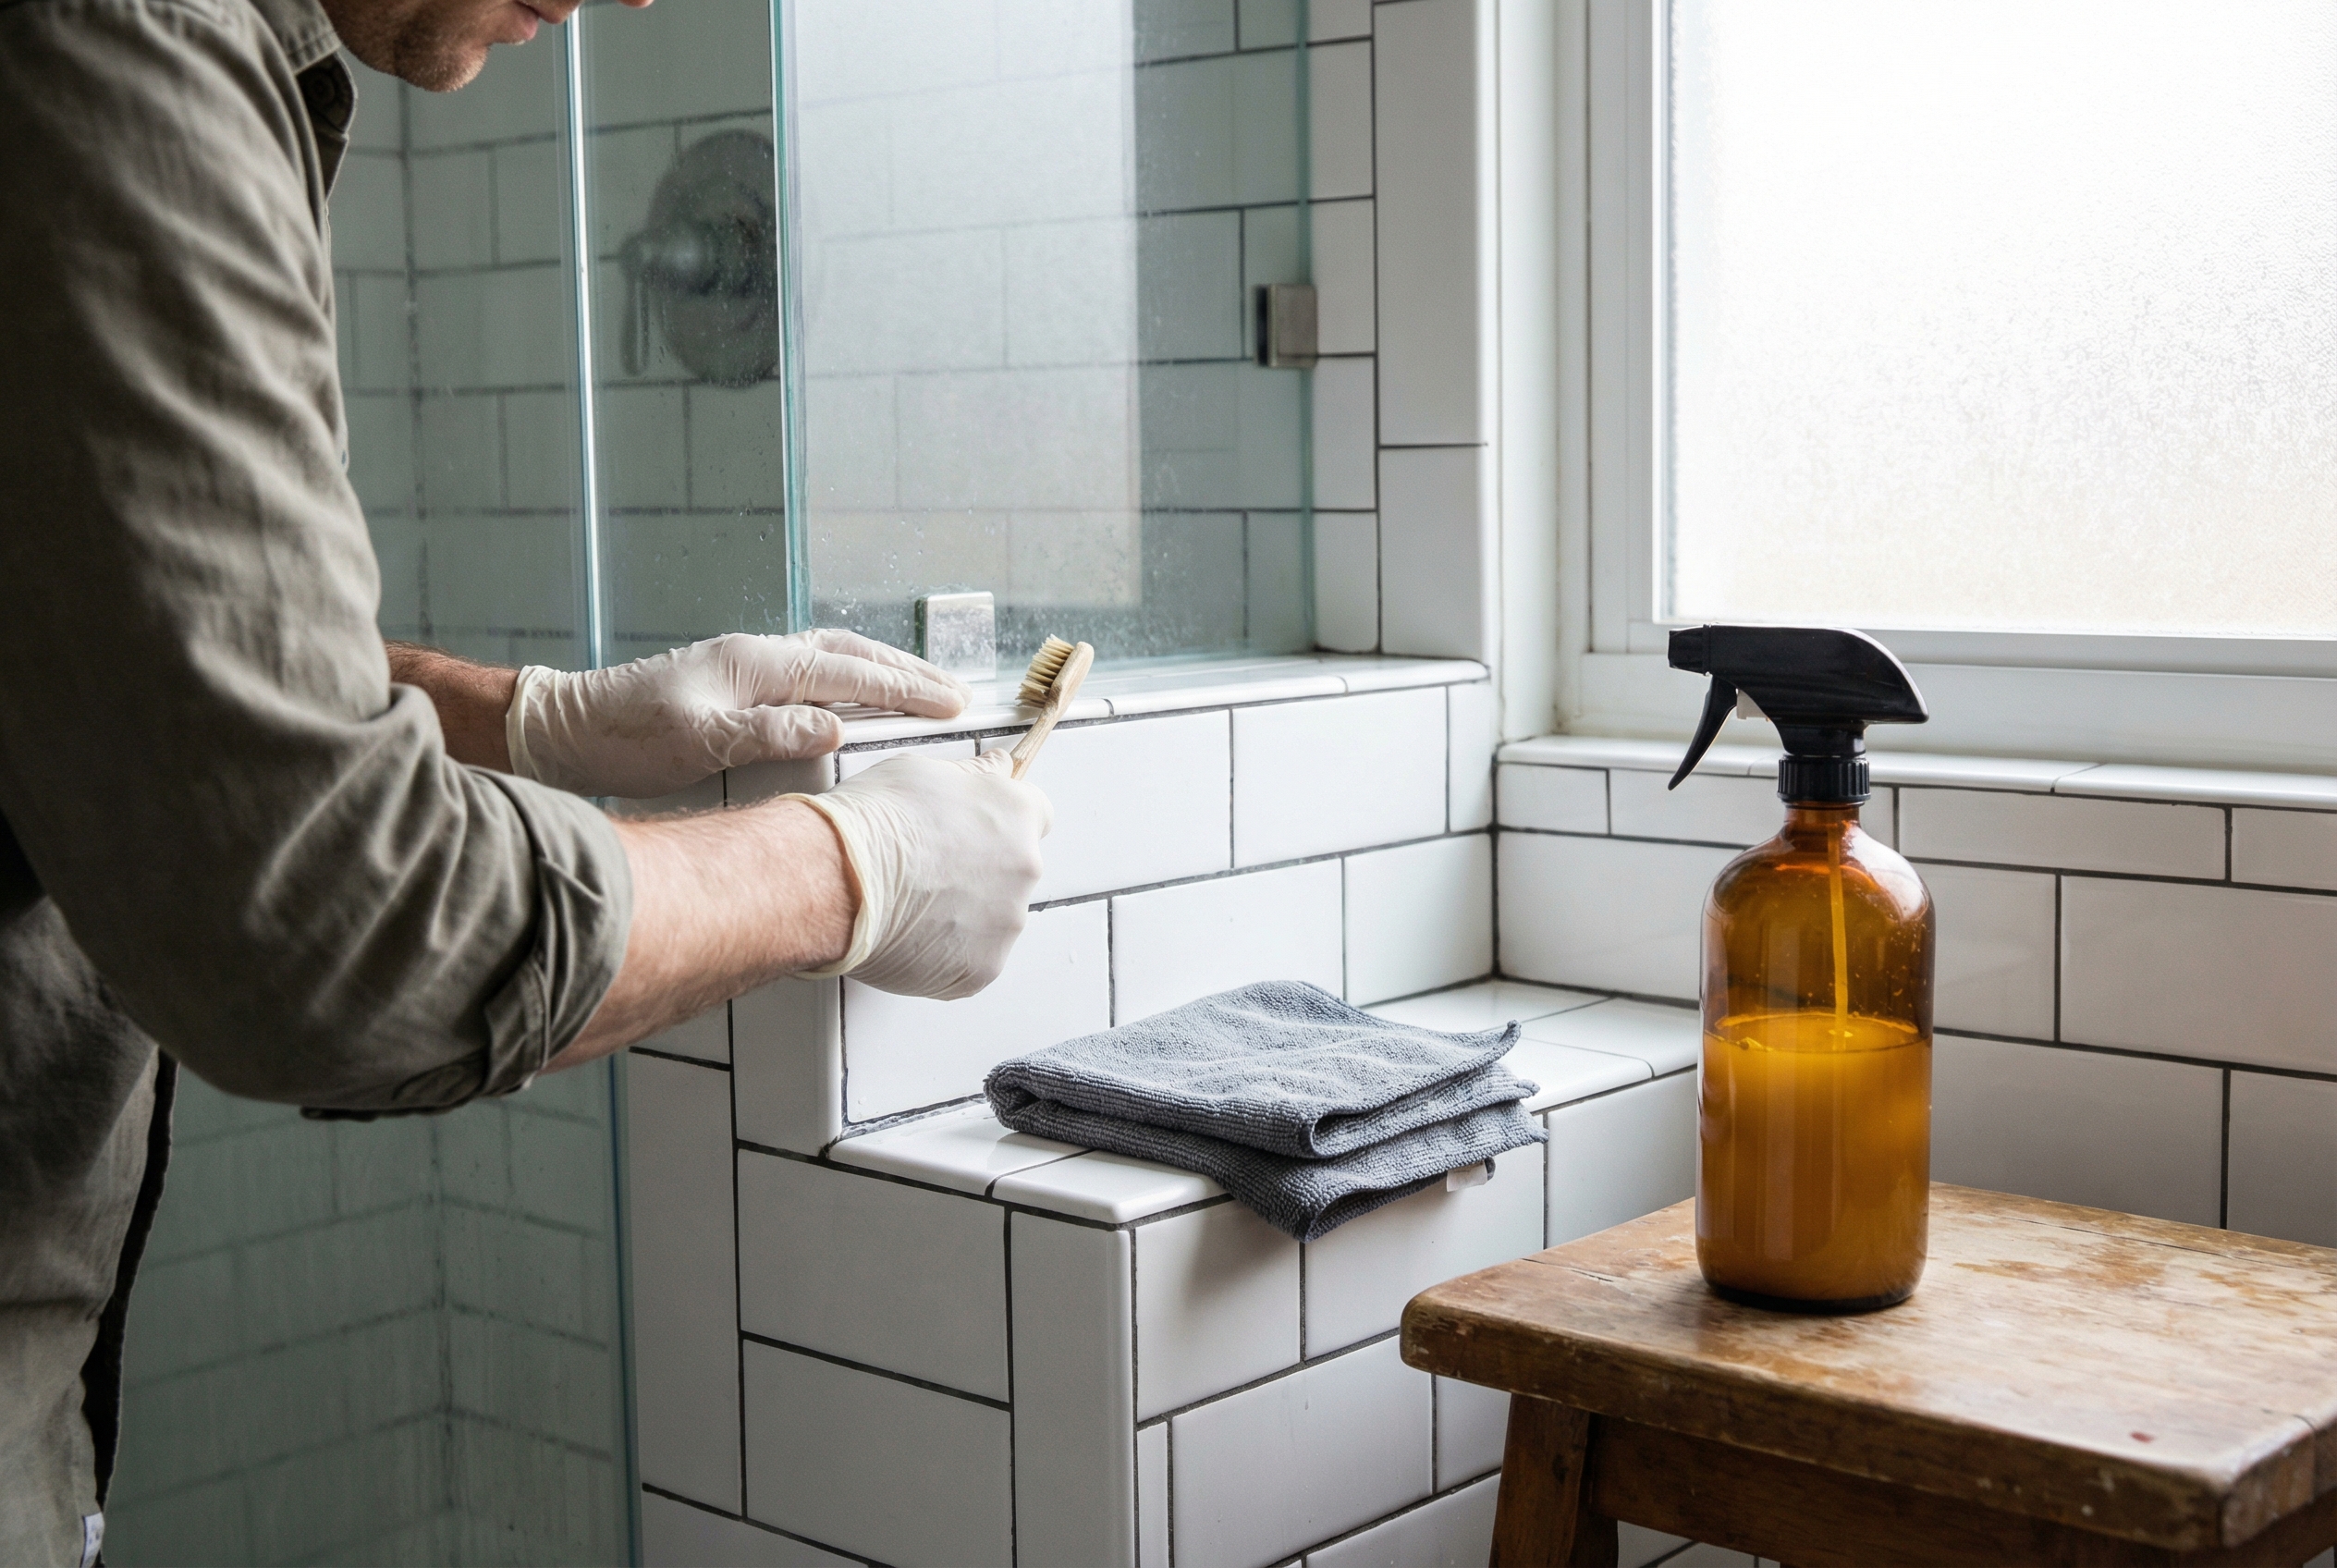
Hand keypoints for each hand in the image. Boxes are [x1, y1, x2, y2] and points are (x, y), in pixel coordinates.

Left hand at [504, 630, 971, 797]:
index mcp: (757, 663)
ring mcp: (745, 667)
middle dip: (907, 673)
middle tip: (956, 694)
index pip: (850, 674)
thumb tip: (836, 728)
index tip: (954, 704)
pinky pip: (811, 674)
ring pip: (833, 660)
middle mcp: (758, 656)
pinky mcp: (733, 685)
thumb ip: (768, 732)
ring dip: (880, 673)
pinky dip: (848, 682)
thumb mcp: (697, 742)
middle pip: (851, 655)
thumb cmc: (623, 737)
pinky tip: (855, 702)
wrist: (563, 729)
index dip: (906, 689)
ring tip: (921, 692)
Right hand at [790, 750, 1051, 999]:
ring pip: (993, 918)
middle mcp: (1024, 870)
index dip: (1002, 822)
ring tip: (911, 904)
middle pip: (1013, 871)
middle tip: (928, 869)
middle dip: (980, 870)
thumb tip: (997, 768)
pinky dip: (946, 952)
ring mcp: (1005, 924)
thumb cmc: (873, 823)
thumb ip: (973, 776)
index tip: (978, 828)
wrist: (837, 879)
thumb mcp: (925, 772)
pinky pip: (971, 959)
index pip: (1036, 815)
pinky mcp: (981, 969)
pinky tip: (909, 934)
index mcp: (1016, 815)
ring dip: (964, 913)